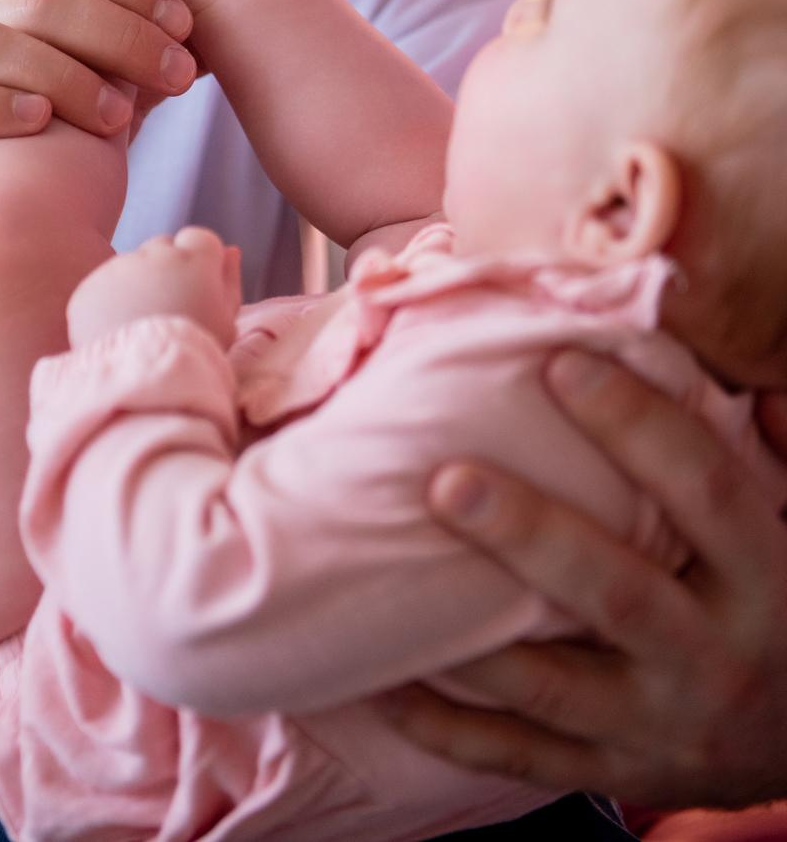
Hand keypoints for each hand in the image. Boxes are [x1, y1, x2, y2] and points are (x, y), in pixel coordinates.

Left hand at [67, 227, 241, 351]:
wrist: (142, 386)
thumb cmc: (195, 356)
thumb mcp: (227, 323)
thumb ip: (230, 281)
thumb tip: (230, 250)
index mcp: (194, 259)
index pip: (199, 238)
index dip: (200, 264)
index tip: (197, 289)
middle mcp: (153, 254)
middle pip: (163, 246)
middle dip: (167, 269)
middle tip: (168, 309)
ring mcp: (117, 269)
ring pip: (131, 266)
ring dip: (137, 285)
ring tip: (142, 325)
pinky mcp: (89, 288)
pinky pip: (103, 287)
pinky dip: (110, 303)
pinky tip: (120, 330)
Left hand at [381, 353, 786, 807]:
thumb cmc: (782, 604)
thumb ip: (773, 458)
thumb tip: (751, 379)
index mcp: (766, 583)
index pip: (707, 494)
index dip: (640, 426)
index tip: (563, 363)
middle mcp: (713, 660)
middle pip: (617, 595)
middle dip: (530, 535)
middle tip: (447, 479)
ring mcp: (657, 727)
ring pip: (554, 686)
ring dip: (472, 637)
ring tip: (395, 579)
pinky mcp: (612, 771)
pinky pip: (520, 756)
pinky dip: (448, 729)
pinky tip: (386, 684)